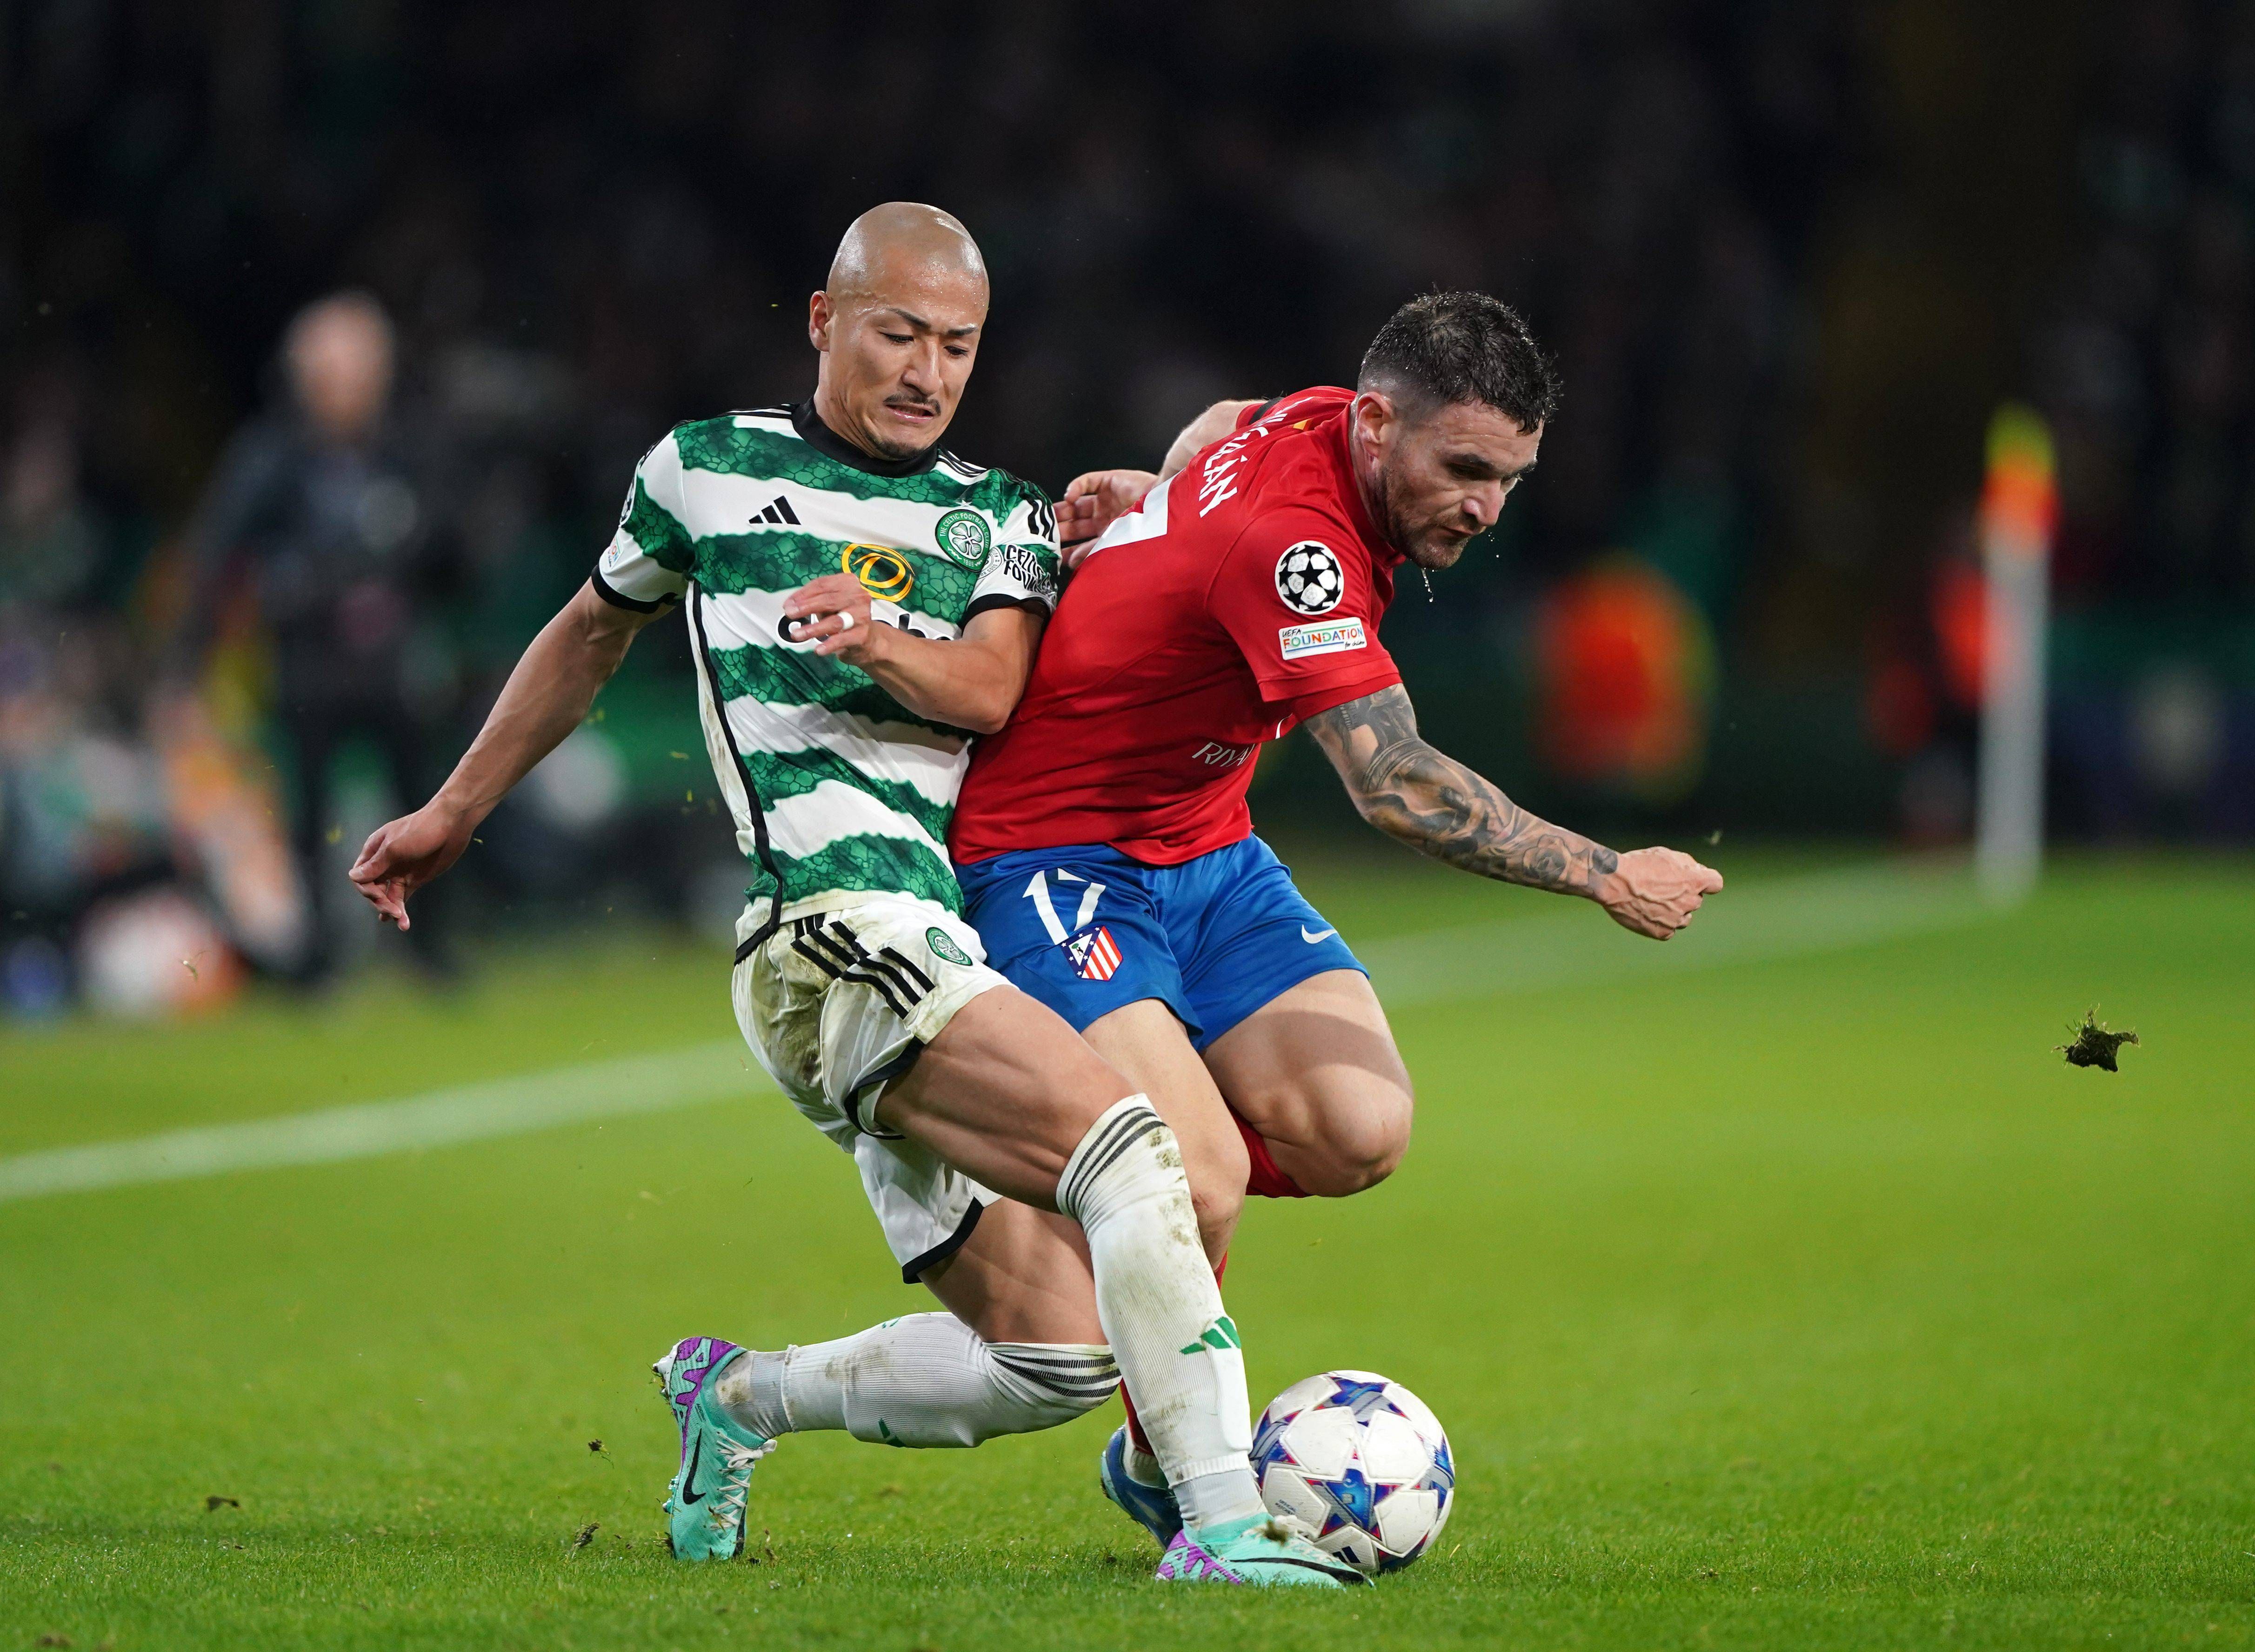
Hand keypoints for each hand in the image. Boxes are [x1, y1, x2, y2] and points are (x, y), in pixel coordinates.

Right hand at [349, 801, 477, 929]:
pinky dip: (401, 908)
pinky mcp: (415, 879)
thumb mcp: (395, 847)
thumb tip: (353, 877)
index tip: (379, 897)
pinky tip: (402, 921)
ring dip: (391, 910)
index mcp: (374, 851)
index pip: (361, 877)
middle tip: (395, 912)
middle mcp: (384, 863)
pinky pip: (402, 897)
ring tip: (402, 922)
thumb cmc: (421, 829)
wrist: (452, 824)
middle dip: (381, 902)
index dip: (367, 890)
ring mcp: (399, 871)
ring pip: (388, 896)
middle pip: (373, 889)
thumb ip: (376, 864)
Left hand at [781, 574, 890, 665]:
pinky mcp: (862, 634)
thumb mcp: (827, 602)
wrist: (866, 638)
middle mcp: (859, 596)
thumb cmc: (842, 615)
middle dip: (805, 607)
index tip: (788, 604)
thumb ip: (810, 600)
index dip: (802, 594)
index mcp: (848, 582)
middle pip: (828, 600)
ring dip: (812, 629)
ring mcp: (862, 616)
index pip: (822, 584)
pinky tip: (818, 650)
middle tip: (789, 614)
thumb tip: (789, 605)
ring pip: (834, 622)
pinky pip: (842, 640)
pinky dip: (829, 645)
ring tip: (797, 635)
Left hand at [1057, 469, 1159, 566]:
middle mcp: (1108, 517)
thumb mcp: (1116, 544)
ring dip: (1063, 510)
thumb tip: (1070, 563)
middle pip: (1077, 523)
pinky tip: (1069, 497)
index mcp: (1112, 534)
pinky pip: (1087, 482)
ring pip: (1077, 504)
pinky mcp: (1110, 480)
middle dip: (1062, 529)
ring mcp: (1108, 499)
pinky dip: (1076, 487)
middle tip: (1045, 534)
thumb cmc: (1148, 529)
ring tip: (1049, 517)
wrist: (1168, 507)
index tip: (1052, 554)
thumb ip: (1093, 551)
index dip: (1069, 548)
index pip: (1084, 542)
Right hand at [1591, 847, 1722, 939]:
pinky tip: (1647, 913)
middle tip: (1661, 888)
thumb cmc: (1638, 864)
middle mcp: (1690, 902)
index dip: (1706, 882)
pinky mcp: (1662, 932)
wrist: (1613, 882)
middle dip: (1684, 895)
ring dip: (1675, 912)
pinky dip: (1661, 924)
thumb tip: (1697, 872)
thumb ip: (1687, 864)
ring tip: (1652, 902)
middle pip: (1696, 901)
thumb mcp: (1666, 854)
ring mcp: (1676, 919)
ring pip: (1684, 919)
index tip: (1695, 881)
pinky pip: (1669, 931)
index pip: (1716, 884)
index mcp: (1695, 881)